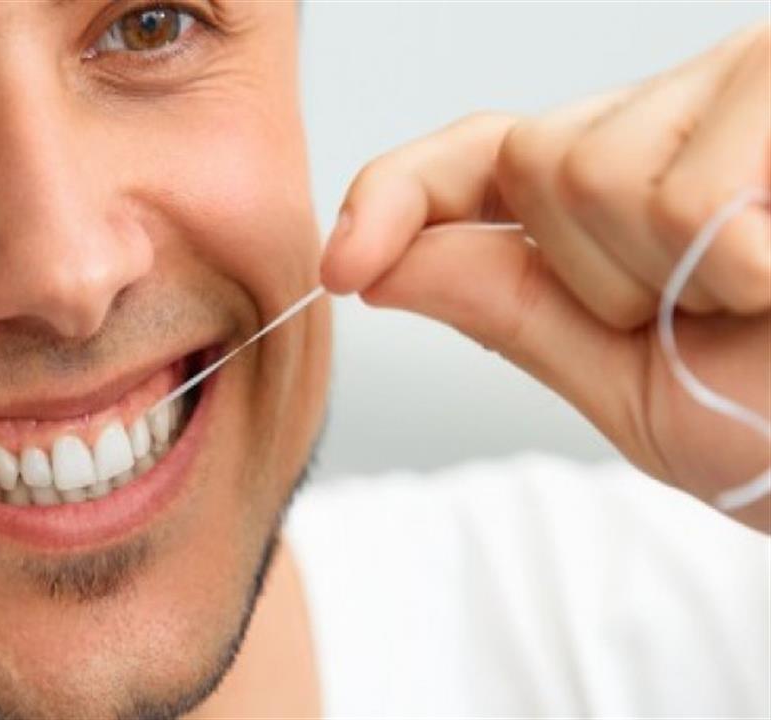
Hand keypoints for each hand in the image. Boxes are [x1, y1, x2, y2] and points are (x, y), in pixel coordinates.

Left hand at [321, 26, 770, 530]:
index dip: (396, 196)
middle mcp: (678, 118)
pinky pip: (691, 186)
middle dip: (612, 276)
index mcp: (621, 190)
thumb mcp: (627, 383)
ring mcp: (745, 86)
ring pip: (599, 172)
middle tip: (729, 313)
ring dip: (686, 276)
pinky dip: (748, 266)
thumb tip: (378, 261)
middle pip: (538, 164)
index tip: (341, 264)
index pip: (478, 156)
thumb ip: (506, 308)